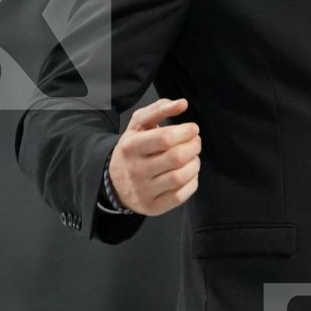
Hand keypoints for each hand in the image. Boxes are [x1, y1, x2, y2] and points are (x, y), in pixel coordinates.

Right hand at [106, 98, 200, 215]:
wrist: (115, 182)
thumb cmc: (133, 149)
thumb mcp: (138, 125)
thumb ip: (158, 109)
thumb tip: (182, 103)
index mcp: (130, 147)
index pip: (165, 138)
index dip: (186, 131)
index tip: (193, 128)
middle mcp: (135, 170)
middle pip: (176, 157)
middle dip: (194, 146)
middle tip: (195, 141)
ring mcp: (144, 191)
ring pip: (180, 176)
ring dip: (195, 163)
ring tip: (192, 157)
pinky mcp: (153, 206)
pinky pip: (181, 195)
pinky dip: (192, 181)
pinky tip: (189, 173)